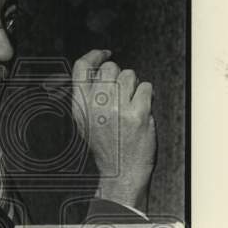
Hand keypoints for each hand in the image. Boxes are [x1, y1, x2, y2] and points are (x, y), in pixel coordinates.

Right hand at [71, 48, 156, 209]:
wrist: (120, 173)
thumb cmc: (106, 147)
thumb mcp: (85, 121)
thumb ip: (88, 96)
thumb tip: (99, 69)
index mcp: (80, 105)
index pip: (82, 67)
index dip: (94, 55)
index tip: (105, 53)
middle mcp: (96, 105)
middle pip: (110, 68)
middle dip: (119, 76)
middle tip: (122, 94)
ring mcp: (117, 109)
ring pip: (130, 75)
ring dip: (134, 86)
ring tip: (131, 104)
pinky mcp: (138, 114)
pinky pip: (146, 87)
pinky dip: (147, 97)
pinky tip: (141, 110)